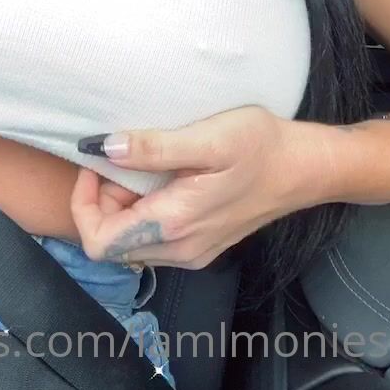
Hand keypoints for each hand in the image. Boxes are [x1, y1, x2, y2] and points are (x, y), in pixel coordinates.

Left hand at [70, 106, 318, 269]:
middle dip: (101, 201)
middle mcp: (179, 250)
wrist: (305, 167)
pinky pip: (152, 237)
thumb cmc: (260, 146)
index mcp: (174, 226)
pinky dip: (141, 209)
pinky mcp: (201, 244)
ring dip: (121, 205)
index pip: (99, 242)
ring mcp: (191, 251)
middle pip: (111, 243)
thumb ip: (153, 148)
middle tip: (118, 158)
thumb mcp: (207, 138)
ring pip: (130, 241)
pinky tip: (159, 176)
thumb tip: (103, 148)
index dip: (83, 203)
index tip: (96, 164)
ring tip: (139, 162)